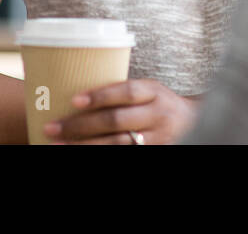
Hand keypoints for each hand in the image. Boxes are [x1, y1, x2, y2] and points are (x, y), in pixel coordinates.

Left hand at [43, 79, 198, 144]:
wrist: (195, 123)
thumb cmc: (160, 103)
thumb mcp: (149, 90)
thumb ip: (123, 92)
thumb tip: (76, 93)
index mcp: (154, 91)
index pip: (126, 92)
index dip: (100, 96)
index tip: (73, 100)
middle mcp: (157, 115)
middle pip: (116, 122)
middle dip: (80, 126)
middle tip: (52, 127)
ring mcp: (157, 139)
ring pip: (116, 145)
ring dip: (84, 146)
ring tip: (58, 145)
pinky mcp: (154, 153)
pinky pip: (123, 156)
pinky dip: (100, 155)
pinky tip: (79, 153)